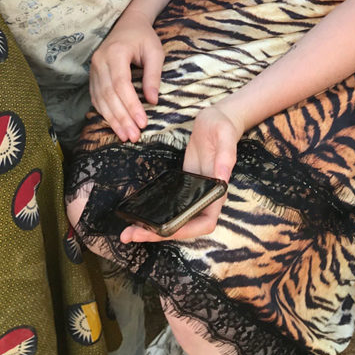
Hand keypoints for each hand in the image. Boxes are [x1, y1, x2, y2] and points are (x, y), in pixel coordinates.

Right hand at [90, 11, 163, 141]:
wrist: (128, 24)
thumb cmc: (144, 37)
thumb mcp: (155, 52)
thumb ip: (153, 75)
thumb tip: (152, 101)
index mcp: (116, 53)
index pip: (121, 84)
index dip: (130, 105)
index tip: (142, 122)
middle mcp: (100, 61)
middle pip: (109, 95)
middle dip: (121, 118)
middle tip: (134, 136)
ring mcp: (93, 68)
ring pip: (100, 99)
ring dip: (112, 119)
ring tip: (125, 136)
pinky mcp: (92, 75)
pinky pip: (96, 97)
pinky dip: (104, 112)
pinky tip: (113, 125)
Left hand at [119, 101, 244, 243]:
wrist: (216, 119)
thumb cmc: (223, 128)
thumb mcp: (225, 139)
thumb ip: (225, 158)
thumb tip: (222, 179)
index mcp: (216, 192)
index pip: (204, 223)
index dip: (185, 231)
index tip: (164, 231)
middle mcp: (204, 197)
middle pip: (183, 226)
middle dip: (158, 234)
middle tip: (130, 234)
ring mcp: (192, 192)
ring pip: (174, 218)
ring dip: (153, 228)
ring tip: (129, 231)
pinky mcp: (183, 185)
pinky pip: (169, 206)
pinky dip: (155, 213)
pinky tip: (138, 213)